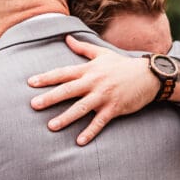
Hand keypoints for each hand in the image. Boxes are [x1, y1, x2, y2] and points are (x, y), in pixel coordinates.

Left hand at [28, 35, 157, 145]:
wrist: (148, 75)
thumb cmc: (122, 65)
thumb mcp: (102, 54)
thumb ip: (82, 48)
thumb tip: (67, 37)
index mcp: (89, 70)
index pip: (63, 73)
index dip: (46, 77)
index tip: (30, 83)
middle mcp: (94, 82)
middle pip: (68, 90)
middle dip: (50, 98)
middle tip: (33, 105)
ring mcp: (104, 96)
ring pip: (81, 108)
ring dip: (66, 118)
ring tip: (51, 126)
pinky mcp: (114, 108)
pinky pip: (100, 122)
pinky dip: (90, 132)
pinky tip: (79, 141)